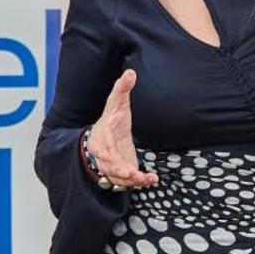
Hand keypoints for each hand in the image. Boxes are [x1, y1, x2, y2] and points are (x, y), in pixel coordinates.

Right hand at [86, 69, 157, 189]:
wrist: (105, 138)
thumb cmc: (112, 120)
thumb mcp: (116, 103)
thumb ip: (122, 89)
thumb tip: (130, 72)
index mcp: (101, 137)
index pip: (101, 146)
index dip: (105, 153)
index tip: (108, 155)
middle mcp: (104, 155)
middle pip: (108, 165)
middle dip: (117, 169)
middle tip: (129, 173)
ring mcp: (113, 165)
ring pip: (118, 177)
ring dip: (130, 180)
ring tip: (143, 178)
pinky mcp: (123, 172)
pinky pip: (130, 181)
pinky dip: (141, 181)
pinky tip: (153, 179)